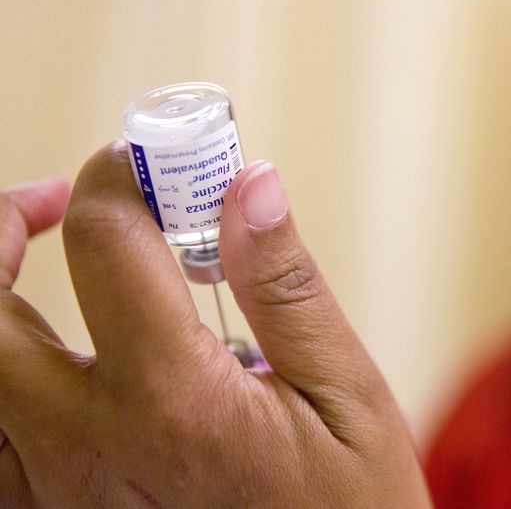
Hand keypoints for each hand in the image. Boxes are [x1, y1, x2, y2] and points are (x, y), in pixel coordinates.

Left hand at [0, 143, 431, 507]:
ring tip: (41, 259)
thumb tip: (250, 185)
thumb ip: (287, 287)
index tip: (154, 165)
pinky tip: (46, 356)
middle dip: (2, 227)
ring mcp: (58, 493)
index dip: (123, 177)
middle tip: (56, 203)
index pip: (106, 244)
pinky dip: (7, 372)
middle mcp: (91, 449)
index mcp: (174, 401)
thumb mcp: (346, 394)